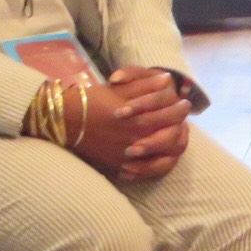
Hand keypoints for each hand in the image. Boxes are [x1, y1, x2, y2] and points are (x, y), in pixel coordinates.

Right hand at [66, 68, 191, 183]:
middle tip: (181, 118)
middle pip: (171, 136)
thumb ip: (145, 86)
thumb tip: (166, 79)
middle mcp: (139, 140)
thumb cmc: (92, 101)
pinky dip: (157, 165)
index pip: (171, 115)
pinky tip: (160, 156)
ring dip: (173, 146)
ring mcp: (130, 156)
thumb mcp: (119, 90)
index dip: (180, 108)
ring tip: (176, 136)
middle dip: (180, 125)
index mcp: (140, 120)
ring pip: (164, 157)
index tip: (183, 102)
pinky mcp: (121, 165)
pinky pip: (148, 171)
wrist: (66, 121)